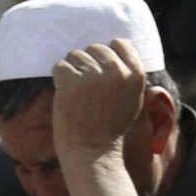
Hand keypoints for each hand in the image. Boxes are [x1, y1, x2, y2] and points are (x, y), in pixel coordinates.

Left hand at [50, 36, 153, 162]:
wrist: (92, 152)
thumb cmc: (110, 128)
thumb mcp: (131, 100)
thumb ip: (127, 74)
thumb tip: (114, 48)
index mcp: (135, 73)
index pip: (119, 43)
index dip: (107, 56)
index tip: (102, 73)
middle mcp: (116, 70)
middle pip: (95, 48)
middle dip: (88, 65)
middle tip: (87, 91)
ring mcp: (93, 74)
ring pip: (75, 55)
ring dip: (72, 72)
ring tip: (78, 96)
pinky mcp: (71, 81)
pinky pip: (60, 66)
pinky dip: (59, 80)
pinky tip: (67, 97)